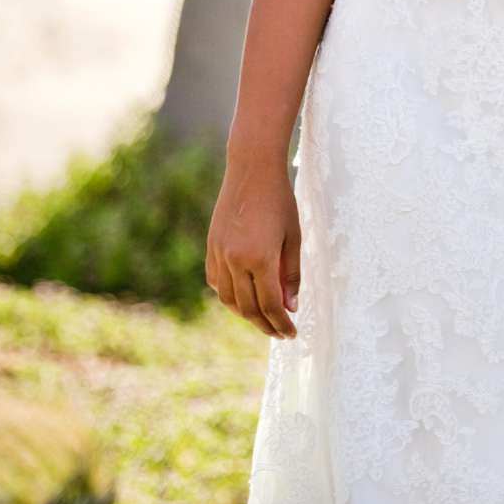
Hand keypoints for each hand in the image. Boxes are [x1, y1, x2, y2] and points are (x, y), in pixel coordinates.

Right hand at [206, 156, 301, 337]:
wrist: (251, 170)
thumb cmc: (280, 201)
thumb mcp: (293, 237)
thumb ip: (291, 273)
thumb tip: (292, 307)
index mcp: (259, 258)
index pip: (270, 304)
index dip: (282, 322)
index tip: (292, 333)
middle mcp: (234, 260)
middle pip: (248, 307)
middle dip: (265, 324)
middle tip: (280, 333)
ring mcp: (218, 254)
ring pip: (229, 299)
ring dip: (246, 314)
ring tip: (264, 319)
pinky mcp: (211, 248)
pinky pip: (217, 282)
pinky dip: (229, 295)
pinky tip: (243, 297)